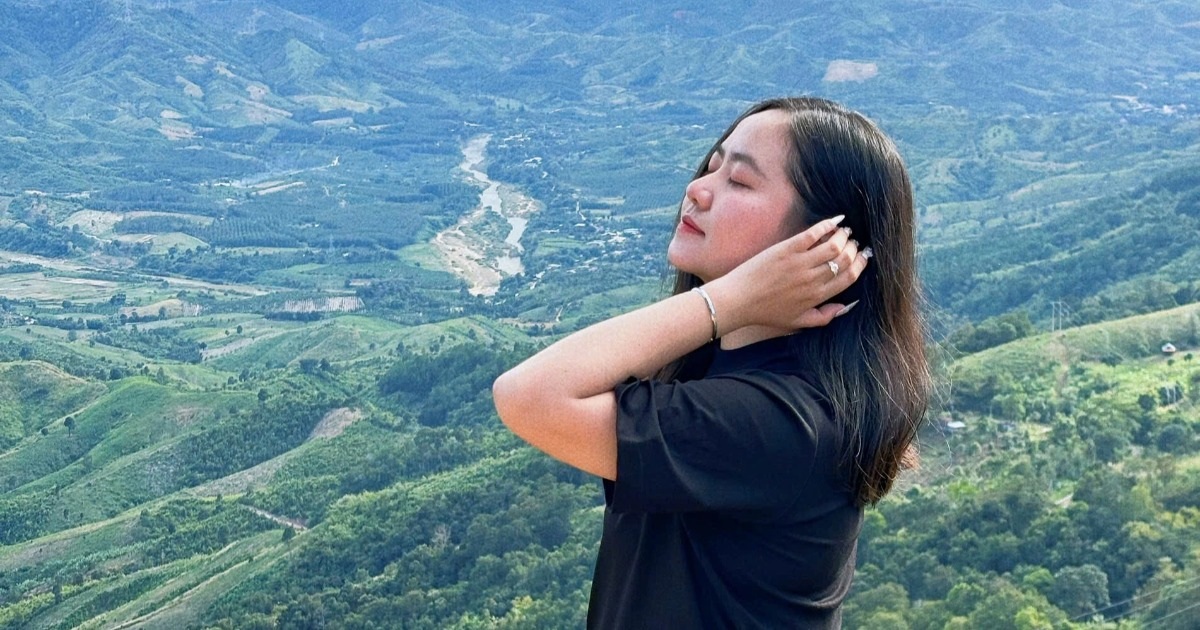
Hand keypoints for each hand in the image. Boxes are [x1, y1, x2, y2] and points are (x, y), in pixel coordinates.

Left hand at [705, 216, 868, 331]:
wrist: (738, 300)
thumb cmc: (766, 312)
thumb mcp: (797, 322)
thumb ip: (824, 317)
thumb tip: (846, 306)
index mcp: (817, 296)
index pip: (849, 277)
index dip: (860, 264)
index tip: (863, 256)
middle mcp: (813, 279)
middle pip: (845, 259)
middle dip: (854, 248)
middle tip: (853, 242)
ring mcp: (800, 263)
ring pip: (834, 245)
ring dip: (844, 235)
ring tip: (845, 231)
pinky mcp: (786, 249)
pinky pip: (813, 233)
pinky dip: (827, 225)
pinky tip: (835, 220)